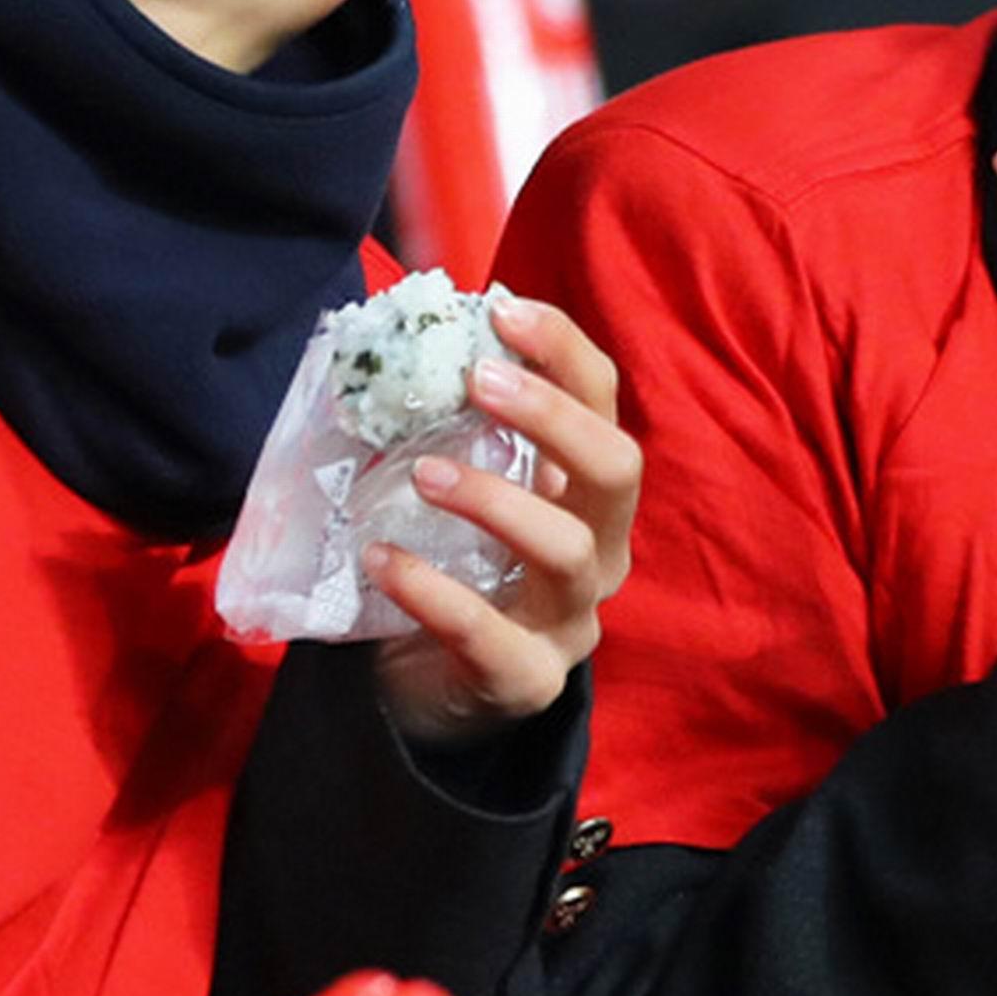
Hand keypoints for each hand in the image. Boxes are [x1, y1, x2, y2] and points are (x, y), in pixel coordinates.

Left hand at [366, 294, 642, 743]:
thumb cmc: (453, 565)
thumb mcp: (464, 486)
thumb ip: (453, 427)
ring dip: (496, 500)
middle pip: (616, 472)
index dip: (564, 353)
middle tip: (477, 380)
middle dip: (553, 417)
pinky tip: (380, 558)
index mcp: (587, 491)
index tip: (505, 310)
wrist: (431, 685)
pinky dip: (433, 592)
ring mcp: (571, 619)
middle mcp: (601, 549)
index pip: (604, 405)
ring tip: (420, 473)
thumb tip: (407, 340)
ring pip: (569, 552)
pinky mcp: (527, 679)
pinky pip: (490, 635)